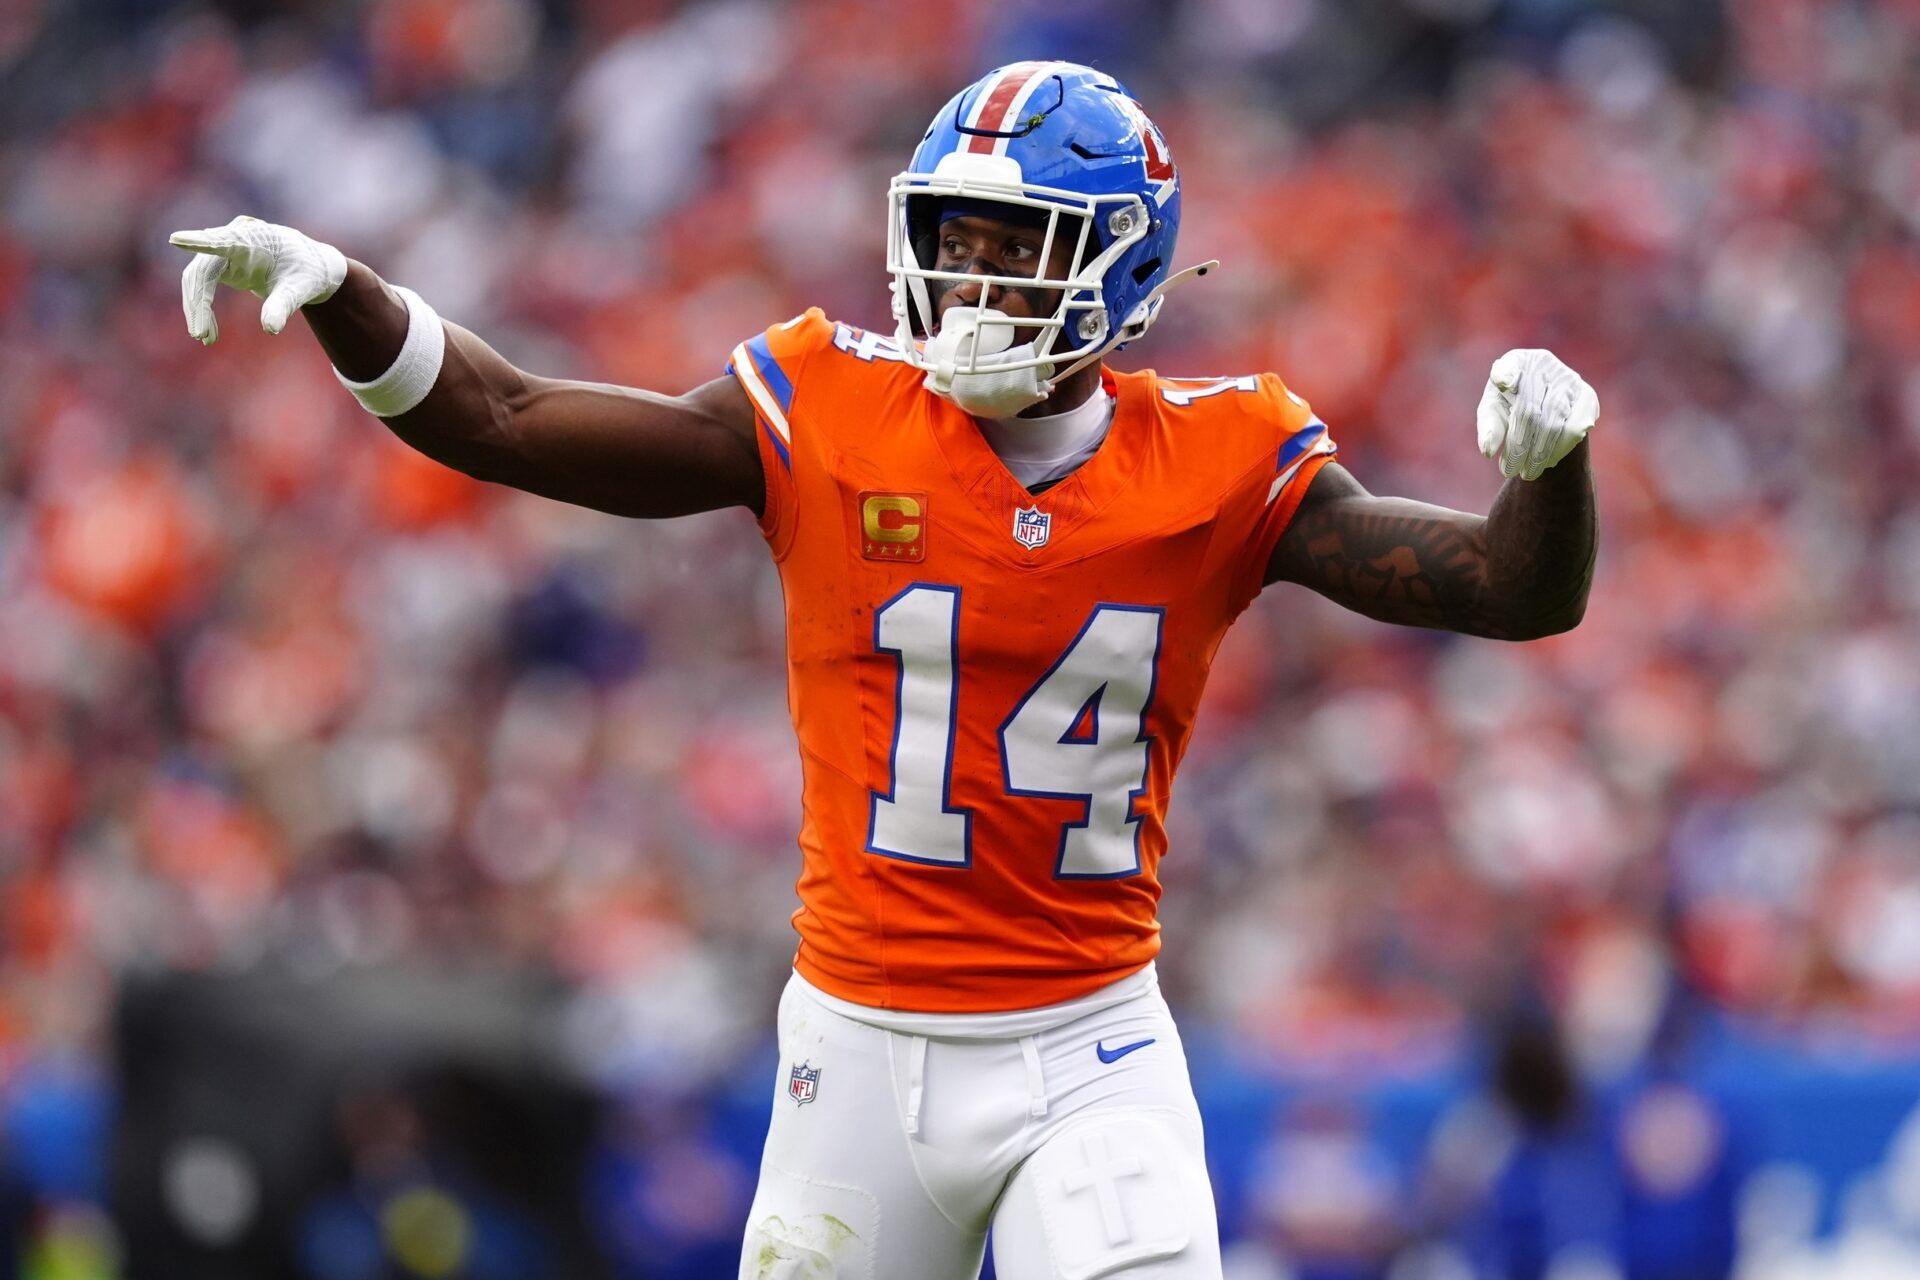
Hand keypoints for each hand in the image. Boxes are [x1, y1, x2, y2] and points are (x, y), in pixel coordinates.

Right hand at [169, 215, 347, 344]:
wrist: (310, 266)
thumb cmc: (308, 273)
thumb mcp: (302, 289)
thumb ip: (284, 305)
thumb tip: (270, 329)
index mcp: (255, 239)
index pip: (223, 240)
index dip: (199, 242)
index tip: (176, 239)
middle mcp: (234, 239)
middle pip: (203, 269)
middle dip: (198, 303)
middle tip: (201, 335)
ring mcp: (224, 251)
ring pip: (197, 279)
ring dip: (198, 309)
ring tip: (206, 339)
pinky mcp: (222, 264)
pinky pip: (203, 286)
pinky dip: (203, 309)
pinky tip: (208, 332)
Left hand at [1474, 348, 1598, 480]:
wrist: (1542, 407)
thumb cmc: (1508, 408)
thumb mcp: (1493, 414)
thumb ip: (1489, 427)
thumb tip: (1487, 450)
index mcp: (1518, 360)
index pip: (1508, 368)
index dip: (1506, 374)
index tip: (1503, 383)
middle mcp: (1545, 363)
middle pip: (1529, 409)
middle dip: (1519, 446)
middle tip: (1509, 470)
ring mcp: (1569, 379)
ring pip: (1553, 422)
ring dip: (1539, 453)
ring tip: (1527, 473)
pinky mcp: (1587, 396)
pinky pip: (1575, 427)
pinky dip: (1560, 448)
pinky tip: (1548, 462)